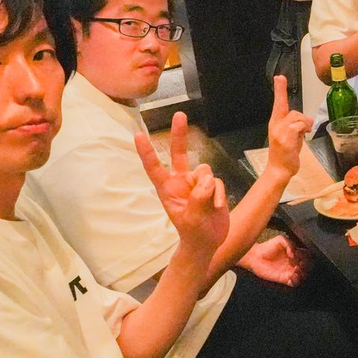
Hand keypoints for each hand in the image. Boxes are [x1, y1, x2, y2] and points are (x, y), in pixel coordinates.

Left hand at [134, 113, 228, 262]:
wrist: (208, 243)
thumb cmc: (193, 234)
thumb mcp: (192, 220)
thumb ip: (198, 198)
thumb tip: (206, 180)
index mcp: (167, 190)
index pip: (154, 168)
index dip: (147, 152)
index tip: (137, 135)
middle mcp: (181, 182)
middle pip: (179, 153)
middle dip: (179, 134)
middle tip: (180, 114)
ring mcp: (197, 184)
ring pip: (205, 170)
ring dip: (210, 187)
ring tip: (210, 205)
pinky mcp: (211, 187)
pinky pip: (217, 182)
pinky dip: (219, 193)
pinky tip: (218, 206)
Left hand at [237, 235, 308, 286]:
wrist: (255, 256)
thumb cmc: (267, 247)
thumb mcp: (280, 240)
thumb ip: (289, 244)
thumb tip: (294, 254)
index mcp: (295, 253)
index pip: (307, 256)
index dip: (306, 256)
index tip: (299, 255)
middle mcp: (294, 263)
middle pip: (308, 267)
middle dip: (306, 266)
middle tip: (299, 265)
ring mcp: (290, 271)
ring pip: (303, 276)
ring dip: (302, 274)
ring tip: (296, 271)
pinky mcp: (284, 279)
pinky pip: (294, 283)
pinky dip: (296, 281)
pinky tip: (291, 276)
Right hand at [265, 75, 312, 177]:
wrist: (279, 170)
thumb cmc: (286, 153)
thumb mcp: (291, 135)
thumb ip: (295, 125)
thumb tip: (306, 120)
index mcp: (276, 122)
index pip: (278, 103)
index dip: (279, 90)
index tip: (279, 77)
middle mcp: (275, 125)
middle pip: (292, 109)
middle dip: (299, 113)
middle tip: (302, 121)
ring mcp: (279, 132)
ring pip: (297, 117)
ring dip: (305, 124)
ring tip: (304, 133)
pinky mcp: (285, 139)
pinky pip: (298, 126)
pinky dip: (304, 129)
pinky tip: (303, 135)